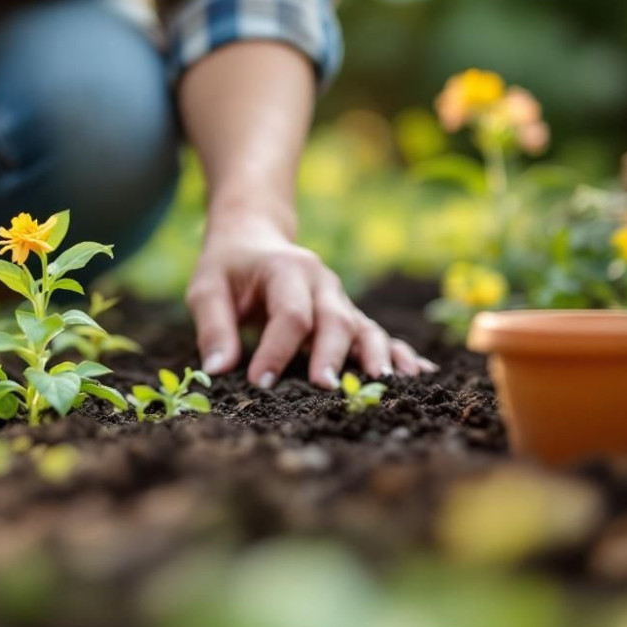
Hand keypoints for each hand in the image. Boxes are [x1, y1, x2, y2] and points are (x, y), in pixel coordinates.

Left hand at [186, 213, 436, 389]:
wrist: (254, 240)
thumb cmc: (228, 269)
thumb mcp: (206, 289)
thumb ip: (213, 327)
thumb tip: (217, 371)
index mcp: (287, 270)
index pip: (289, 314)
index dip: (276, 350)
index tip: (259, 383)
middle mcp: (321, 283)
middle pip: (335, 320)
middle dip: (332, 354)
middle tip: (326, 387)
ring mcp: (339, 299)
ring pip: (364, 327)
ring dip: (376, 356)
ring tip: (385, 385)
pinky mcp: (348, 316)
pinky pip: (378, 334)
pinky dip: (400, 354)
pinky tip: (420, 376)